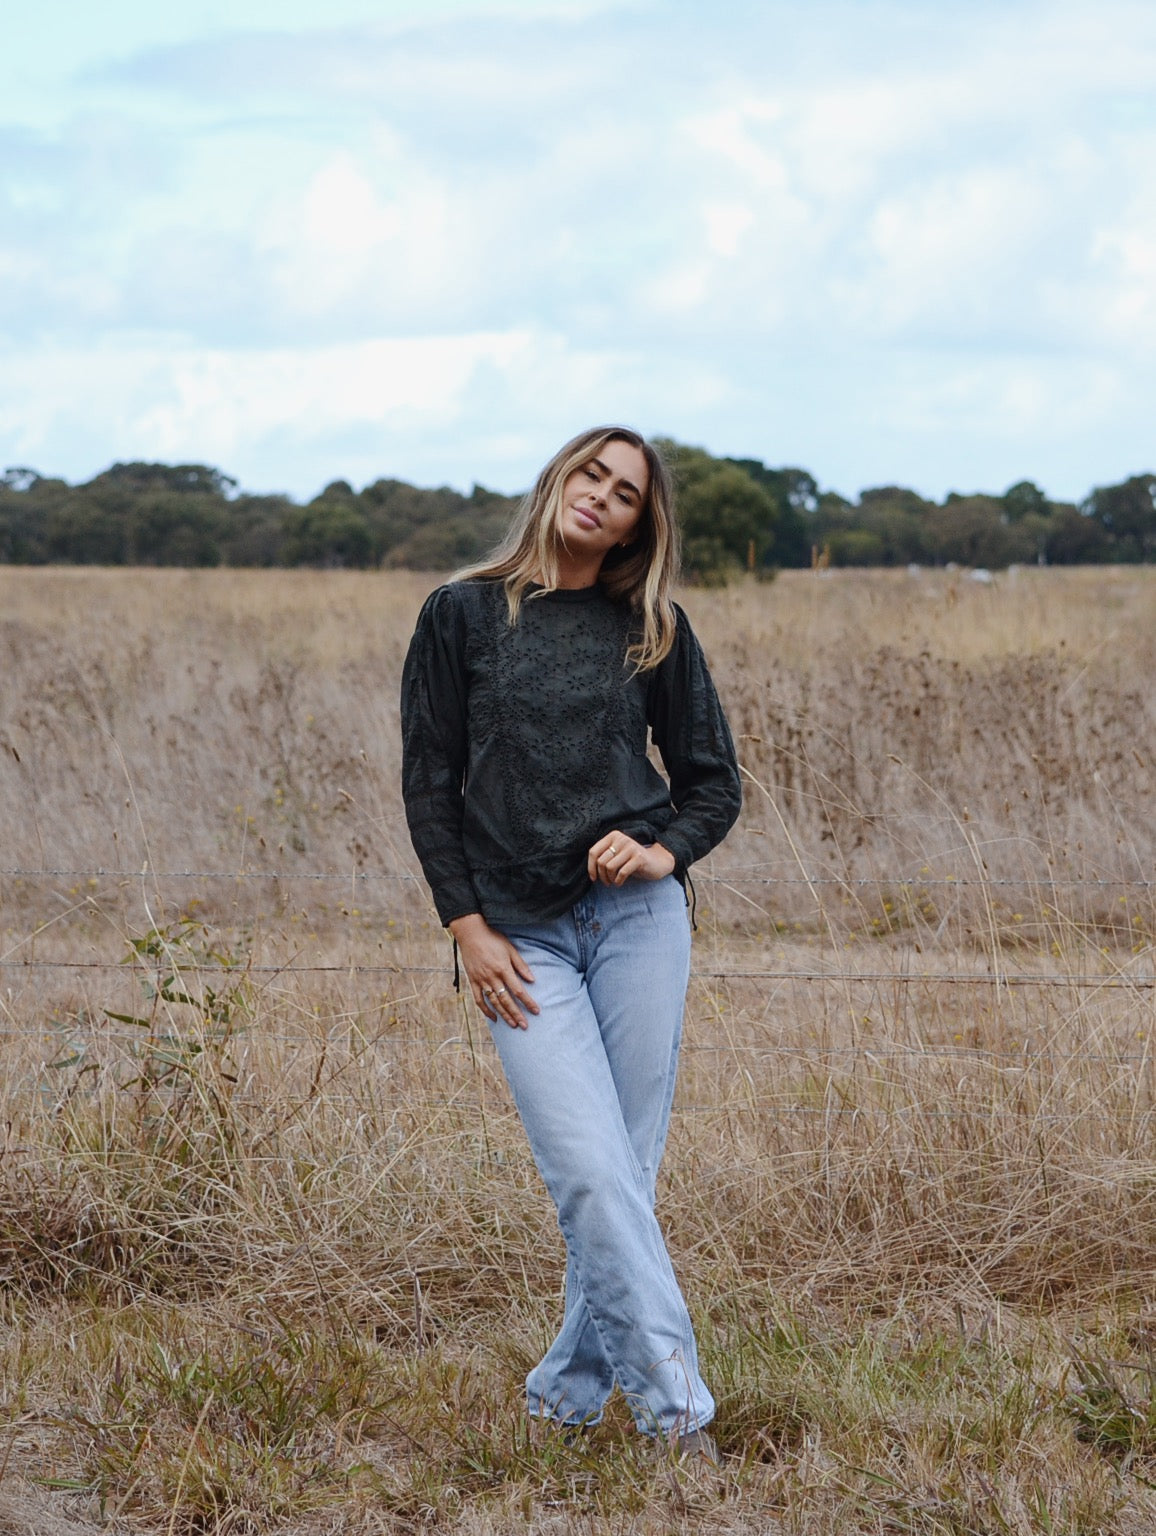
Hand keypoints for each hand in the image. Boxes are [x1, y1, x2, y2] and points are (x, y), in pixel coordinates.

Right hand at [448, 913, 537, 1028]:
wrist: (470, 933)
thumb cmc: (492, 939)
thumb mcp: (510, 949)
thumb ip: (521, 965)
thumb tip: (532, 980)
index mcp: (503, 969)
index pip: (518, 990)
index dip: (528, 1002)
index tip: (536, 1011)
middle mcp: (492, 977)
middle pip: (506, 1000)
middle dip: (517, 1014)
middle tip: (525, 1026)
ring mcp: (481, 980)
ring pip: (494, 1002)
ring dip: (504, 1015)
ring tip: (513, 1025)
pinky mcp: (472, 981)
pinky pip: (479, 999)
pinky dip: (486, 1010)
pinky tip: (494, 1017)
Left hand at [587, 831, 675, 886]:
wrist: (656, 862)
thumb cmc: (632, 861)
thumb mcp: (617, 855)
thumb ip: (604, 857)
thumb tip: (589, 871)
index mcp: (613, 836)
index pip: (593, 852)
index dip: (590, 867)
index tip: (593, 878)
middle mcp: (621, 839)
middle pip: (601, 861)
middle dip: (601, 876)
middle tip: (606, 882)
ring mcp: (631, 847)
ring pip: (609, 867)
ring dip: (610, 879)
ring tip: (613, 882)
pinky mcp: (639, 857)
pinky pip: (622, 872)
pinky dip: (618, 881)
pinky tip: (620, 883)